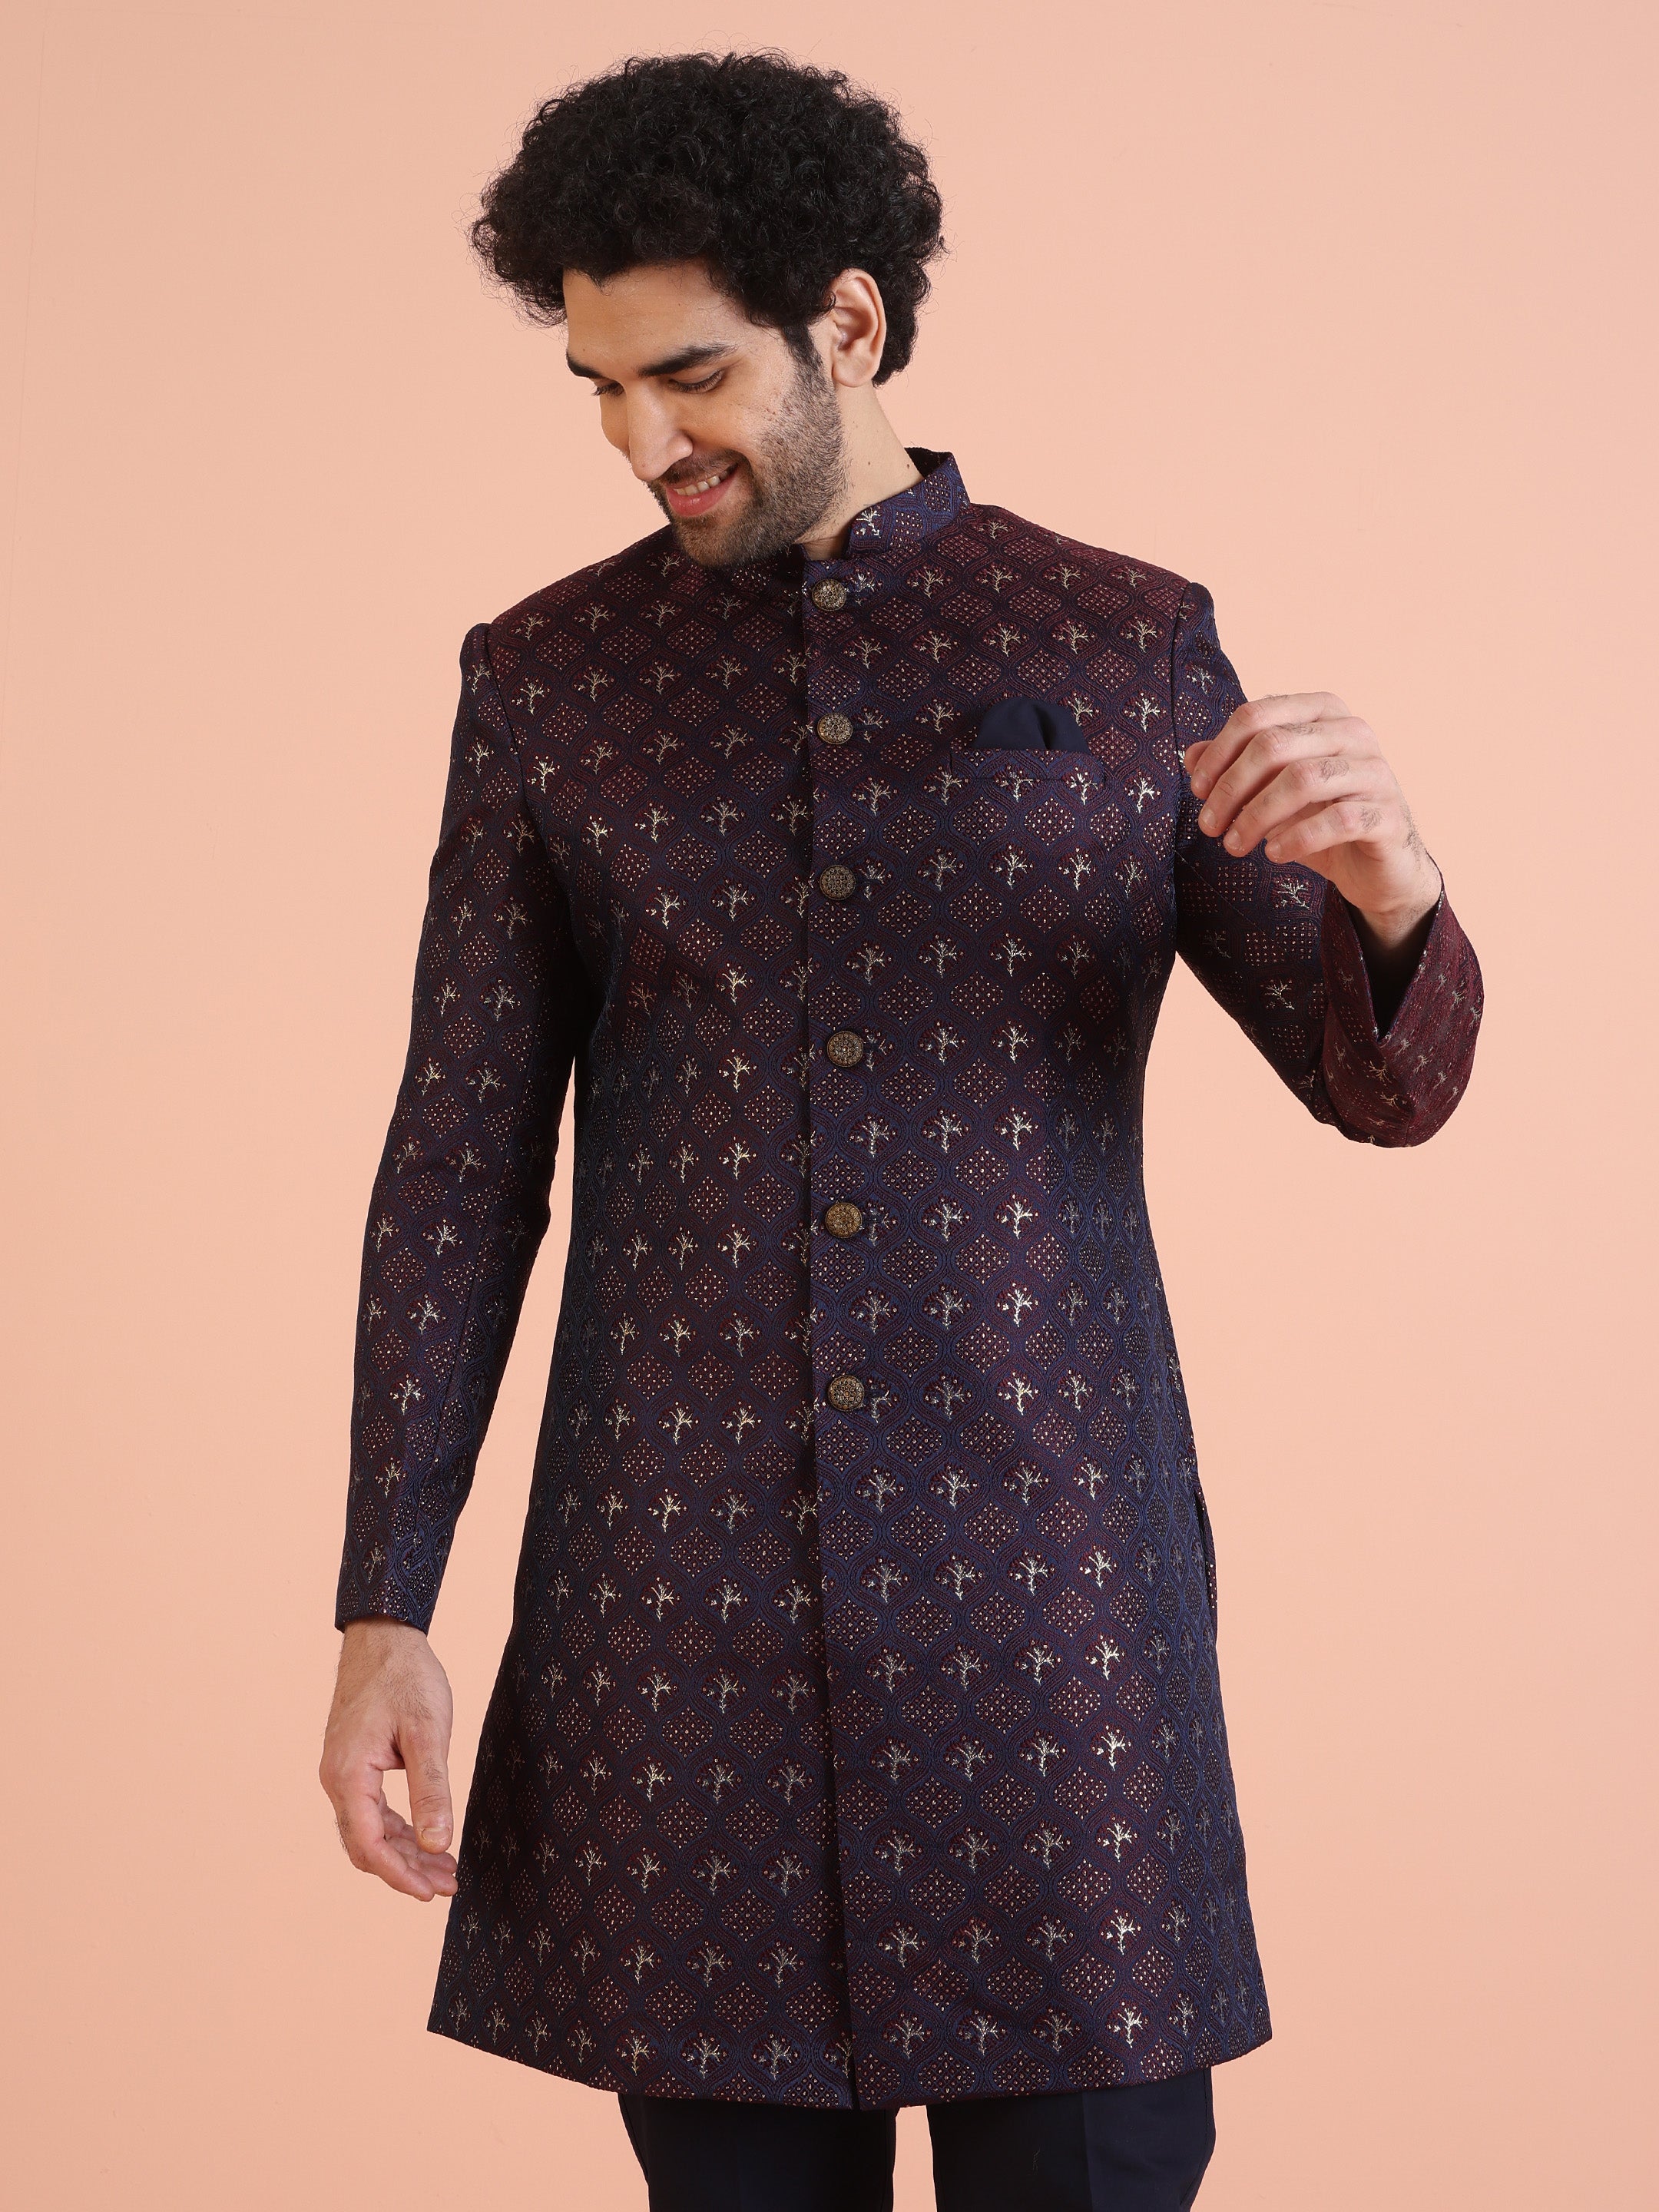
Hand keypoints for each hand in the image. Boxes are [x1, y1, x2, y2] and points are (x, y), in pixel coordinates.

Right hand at [319, 1619, 457, 1900]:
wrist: (383, 1636)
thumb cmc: (406, 1677)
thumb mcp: (428, 1732)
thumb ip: (432, 1790)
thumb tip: (438, 1844)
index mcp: (349, 1775)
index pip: (369, 1845)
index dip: (400, 1875)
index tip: (432, 1892)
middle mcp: (337, 1779)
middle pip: (367, 1845)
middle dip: (406, 1870)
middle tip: (448, 1885)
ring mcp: (342, 1772)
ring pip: (369, 1831)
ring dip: (405, 1852)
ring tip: (445, 1869)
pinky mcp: (354, 1765)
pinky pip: (371, 1810)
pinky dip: (398, 1829)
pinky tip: (427, 1837)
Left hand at [1184, 692, 1441, 951]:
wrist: (1376, 866)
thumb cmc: (1318, 819)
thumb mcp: (1270, 793)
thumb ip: (1234, 769)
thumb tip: (1190, 756)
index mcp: (1322, 713)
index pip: (1255, 716)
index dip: (1218, 753)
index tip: (1199, 791)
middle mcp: (1353, 732)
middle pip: (1274, 744)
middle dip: (1231, 788)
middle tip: (1209, 827)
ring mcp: (1375, 771)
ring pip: (1303, 779)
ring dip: (1256, 816)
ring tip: (1234, 846)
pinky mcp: (1388, 814)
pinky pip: (1337, 820)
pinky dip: (1296, 838)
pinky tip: (1274, 854)